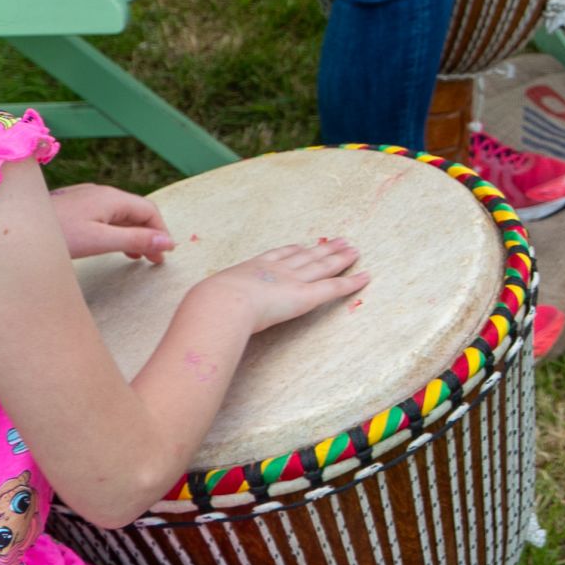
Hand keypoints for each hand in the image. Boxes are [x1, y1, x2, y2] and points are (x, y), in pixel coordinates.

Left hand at [49, 183, 171, 263]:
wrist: (14, 228)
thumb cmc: (58, 235)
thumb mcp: (100, 241)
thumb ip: (136, 240)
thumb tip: (168, 242)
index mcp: (112, 198)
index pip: (149, 211)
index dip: (162, 232)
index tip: (165, 255)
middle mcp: (101, 193)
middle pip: (135, 211)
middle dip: (149, 234)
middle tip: (155, 260)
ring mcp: (85, 197)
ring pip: (119, 214)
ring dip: (133, 233)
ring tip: (136, 256)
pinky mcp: (72, 206)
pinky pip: (104, 216)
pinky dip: (116, 231)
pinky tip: (110, 244)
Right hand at [206, 238, 368, 333]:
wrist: (220, 303)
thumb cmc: (208, 306)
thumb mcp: (210, 301)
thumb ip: (212, 308)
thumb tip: (198, 323)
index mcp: (252, 268)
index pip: (278, 255)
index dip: (294, 250)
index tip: (304, 244)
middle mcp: (276, 269)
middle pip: (306, 255)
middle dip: (323, 249)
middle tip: (339, 240)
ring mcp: (292, 280)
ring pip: (323, 266)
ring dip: (340, 258)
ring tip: (354, 249)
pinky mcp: (306, 295)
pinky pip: (334, 287)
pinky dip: (351, 282)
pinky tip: (365, 277)